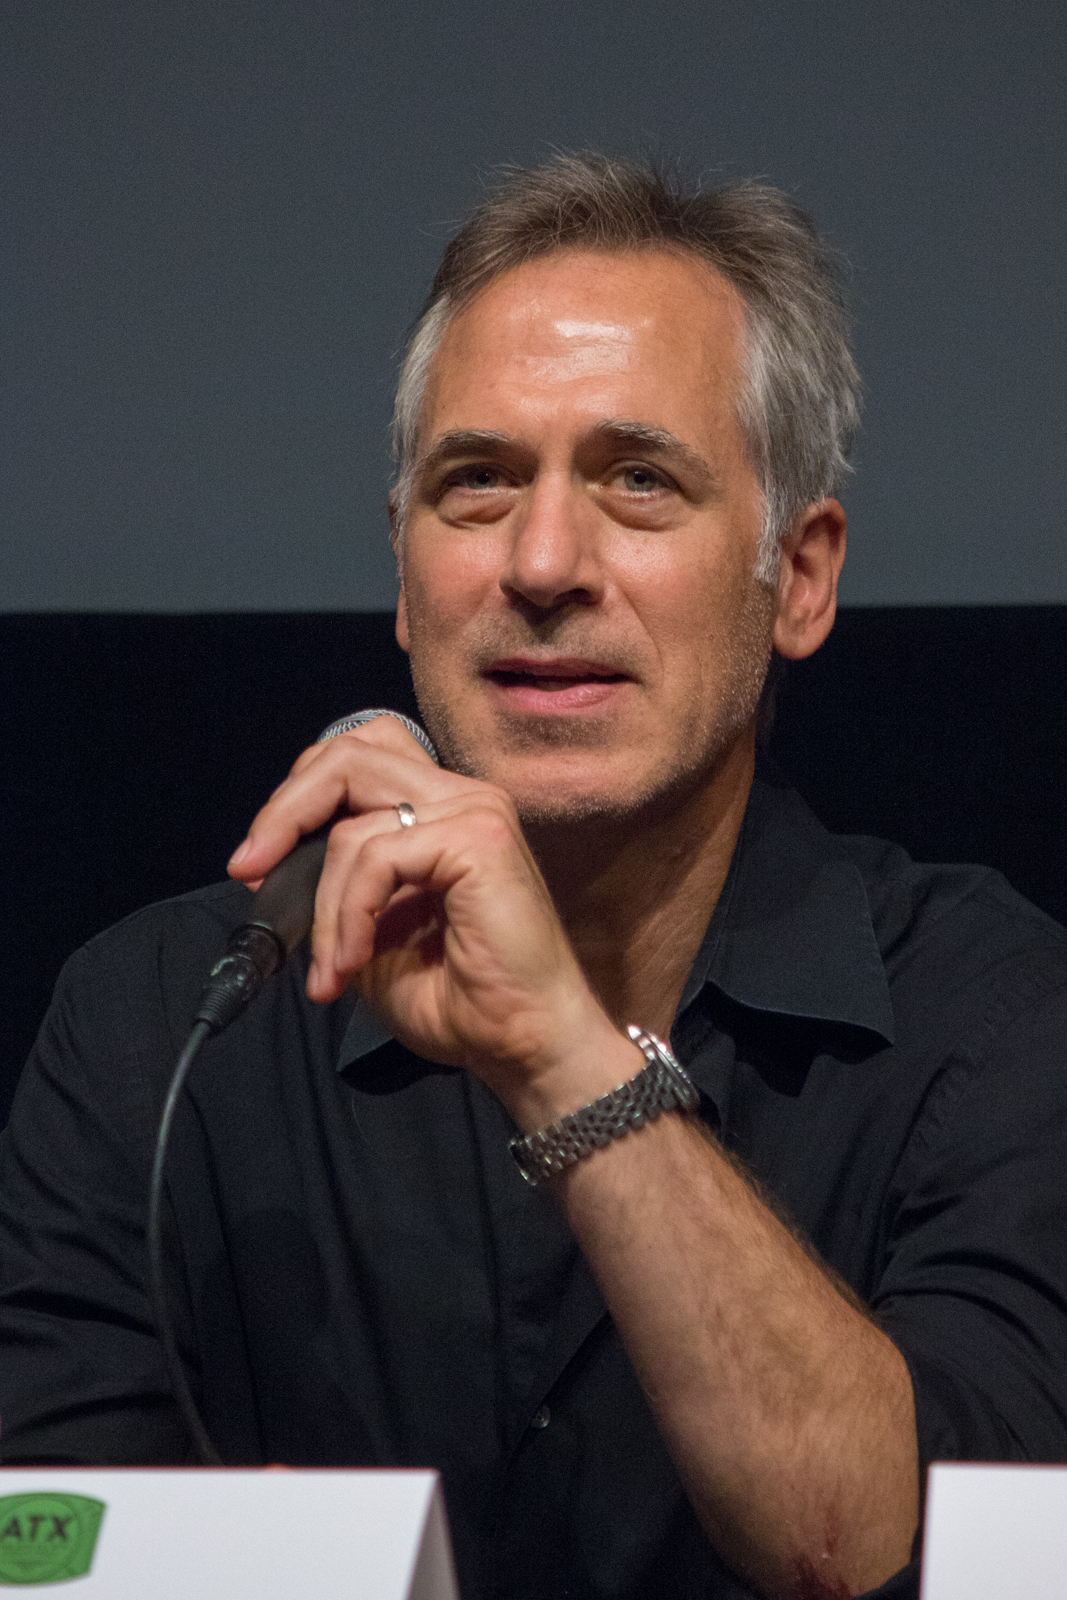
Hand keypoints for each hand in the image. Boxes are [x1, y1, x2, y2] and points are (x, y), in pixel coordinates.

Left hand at [227, 717, 634, 1119]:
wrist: (525, 1044)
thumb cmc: (466, 1001)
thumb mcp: (373, 937)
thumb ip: (333, 891)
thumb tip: (266, 867)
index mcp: (443, 809)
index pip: (357, 756)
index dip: (298, 797)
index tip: (256, 860)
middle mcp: (463, 797)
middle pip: (348, 753)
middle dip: (284, 811)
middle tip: (249, 869)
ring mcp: (474, 811)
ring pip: (351, 820)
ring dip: (321, 903)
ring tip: (330, 969)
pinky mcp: (478, 839)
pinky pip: (375, 856)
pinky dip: (348, 914)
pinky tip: (353, 962)